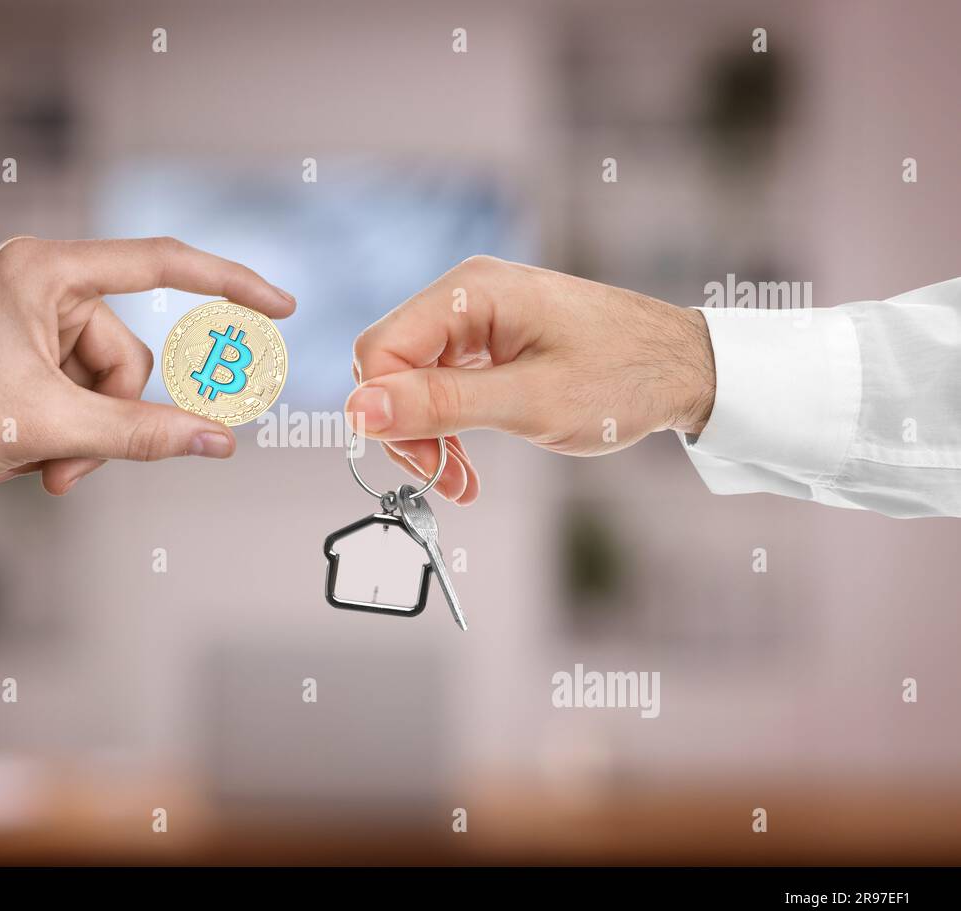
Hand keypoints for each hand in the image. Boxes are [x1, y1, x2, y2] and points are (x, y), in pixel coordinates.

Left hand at [0, 237, 294, 493]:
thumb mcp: (52, 427)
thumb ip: (146, 434)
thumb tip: (221, 442)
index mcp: (47, 270)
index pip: (163, 263)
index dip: (231, 283)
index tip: (280, 306)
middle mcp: (43, 282)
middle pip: (129, 357)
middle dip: (107, 421)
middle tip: (63, 465)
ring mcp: (32, 318)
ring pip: (106, 387)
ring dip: (83, 438)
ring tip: (35, 467)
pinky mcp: (23, 350)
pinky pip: (78, 395)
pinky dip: (63, 434)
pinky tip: (19, 455)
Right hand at [346, 256, 714, 504]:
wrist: (686, 368)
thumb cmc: (623, 377)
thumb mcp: (528, 403)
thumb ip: (440, 405)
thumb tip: (360, 409)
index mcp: (470, 293)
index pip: (381, 350)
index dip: (385, 414)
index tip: (422, 466)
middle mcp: (465, 295)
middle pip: (390, 367)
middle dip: (408, 431)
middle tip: (445, 481)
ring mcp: (476, 316)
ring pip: (412, 381)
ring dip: (428, 437)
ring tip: (460, 483)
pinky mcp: (489, 339)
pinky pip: (442, 383)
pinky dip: (448, 427)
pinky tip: (466, 464)